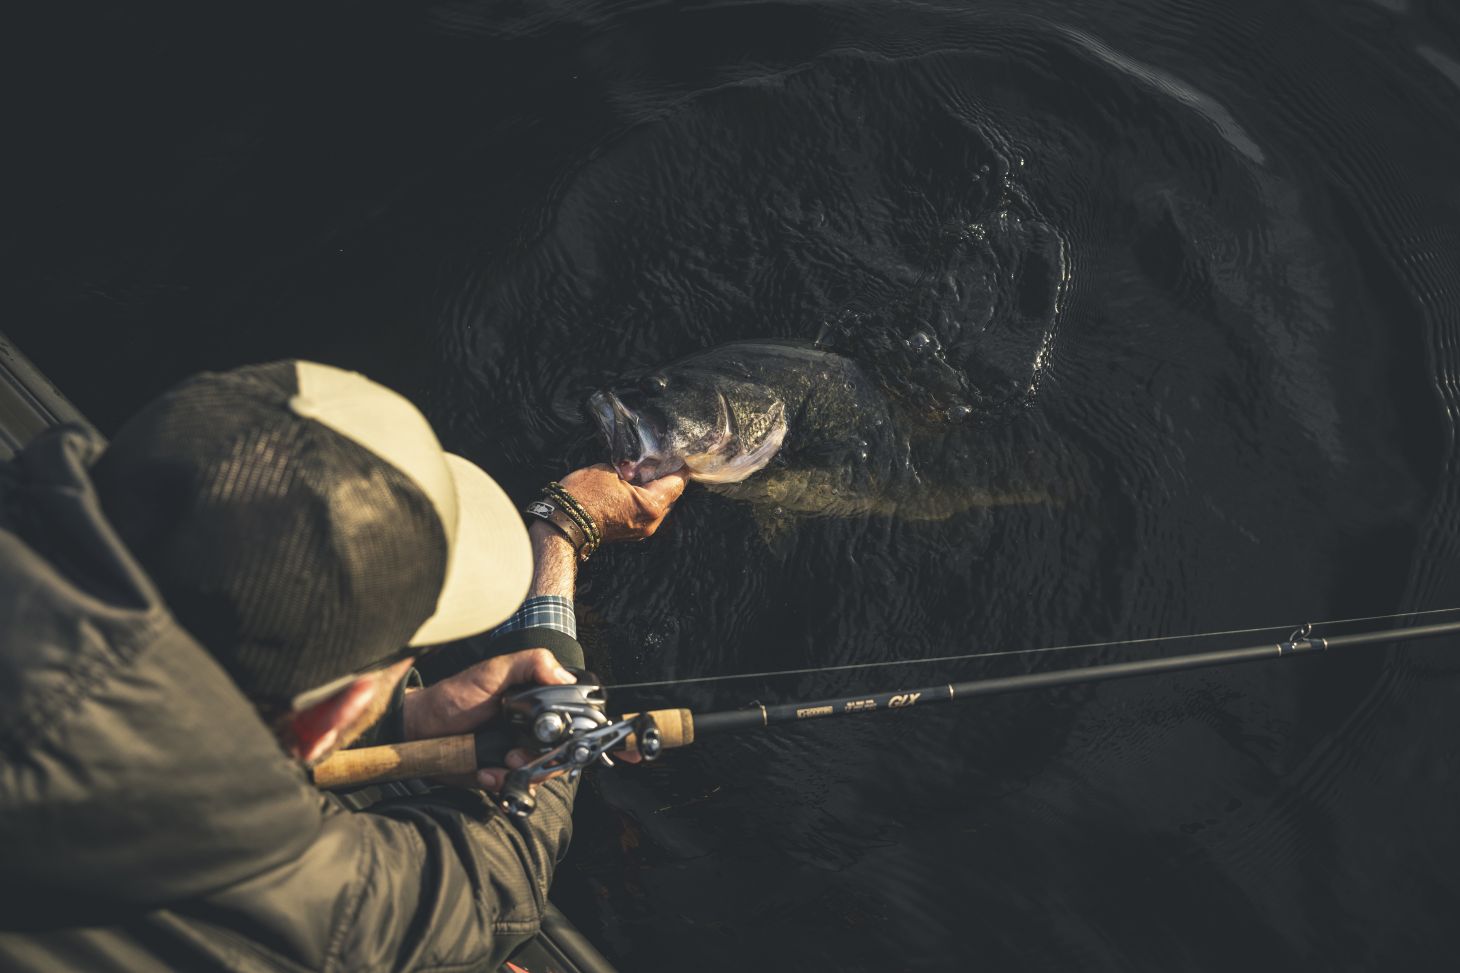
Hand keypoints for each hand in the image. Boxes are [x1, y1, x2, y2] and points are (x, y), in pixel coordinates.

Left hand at [402, 649, 575, 789]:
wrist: (421, 727)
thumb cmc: (455, 695)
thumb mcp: (494, 671)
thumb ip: (531, 664)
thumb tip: (565, 676)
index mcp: (536, 704)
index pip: (569, 721)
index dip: (566, 733)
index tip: (550, 738)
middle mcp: (531, 730)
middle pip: (560, 753)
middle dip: (543, 760)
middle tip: (516, 755)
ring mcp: (517, 753)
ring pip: (540, 774)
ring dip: (521, 773)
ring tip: (501, 763)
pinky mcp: (501, 772)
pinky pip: (514, 786)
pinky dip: (503, 783)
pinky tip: (486, 773)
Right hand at [559, 463, 687, 542]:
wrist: (562, 524)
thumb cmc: (584, 495)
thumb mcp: (609, 470)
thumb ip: (631, 466)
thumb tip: (639, 465)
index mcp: (651, 505)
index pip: (677, 483)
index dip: (680, 467)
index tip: (680, 456)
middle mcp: (651, 522)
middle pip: (671, 496)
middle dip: (667, 478)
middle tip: (662, 460)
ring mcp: (641, 532)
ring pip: (659, 506)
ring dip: (655, 490)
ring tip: (646, 472)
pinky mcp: (630, 535)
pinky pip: (646, 514)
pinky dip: (644, 500)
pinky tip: (635, 486)